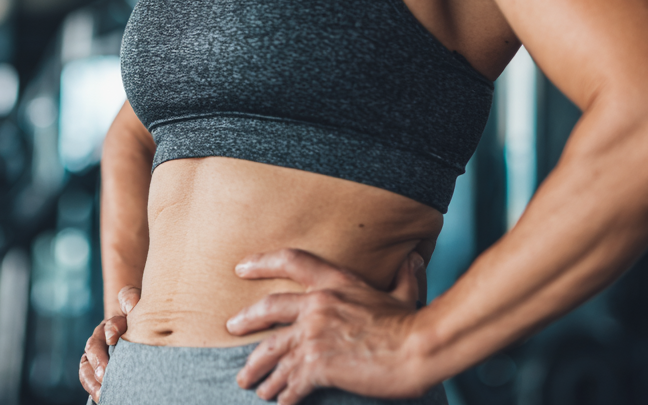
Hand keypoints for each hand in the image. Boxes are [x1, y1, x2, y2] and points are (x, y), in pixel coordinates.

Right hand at [79, 285, 140, 401]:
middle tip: (105, 372)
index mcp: (113, 321)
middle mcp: (101, 337)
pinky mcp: (95, 368)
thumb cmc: (136, 318)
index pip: (111, 322)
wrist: (132, 329)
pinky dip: (91, 386)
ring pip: (87, 363)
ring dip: (92, 377)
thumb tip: (131, 306)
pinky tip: (100, 396)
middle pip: (94, 345)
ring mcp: (96, 353)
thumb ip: (131, 299)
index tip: (113, 338)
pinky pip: (87, 376)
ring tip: (102, 390)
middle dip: (98, 359)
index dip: (112, 328)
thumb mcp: (136, 305)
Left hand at [226, 248, 431, 404]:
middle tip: (231, 328)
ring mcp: (314, 333)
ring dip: (259, 370)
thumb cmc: (412, 323)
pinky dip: (283, 394)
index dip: (262, 262)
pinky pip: (291, 381)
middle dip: (246, 320)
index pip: (291, 261)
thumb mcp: (405, 293)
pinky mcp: (318, 364)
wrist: (417, 349)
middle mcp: (317, 303)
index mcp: (335, 281)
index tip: (241, 267)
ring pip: (273, 351)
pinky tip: (280, 402)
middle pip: (269, 309)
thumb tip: (414, 257)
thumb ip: (405, 275)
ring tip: (249, 382)